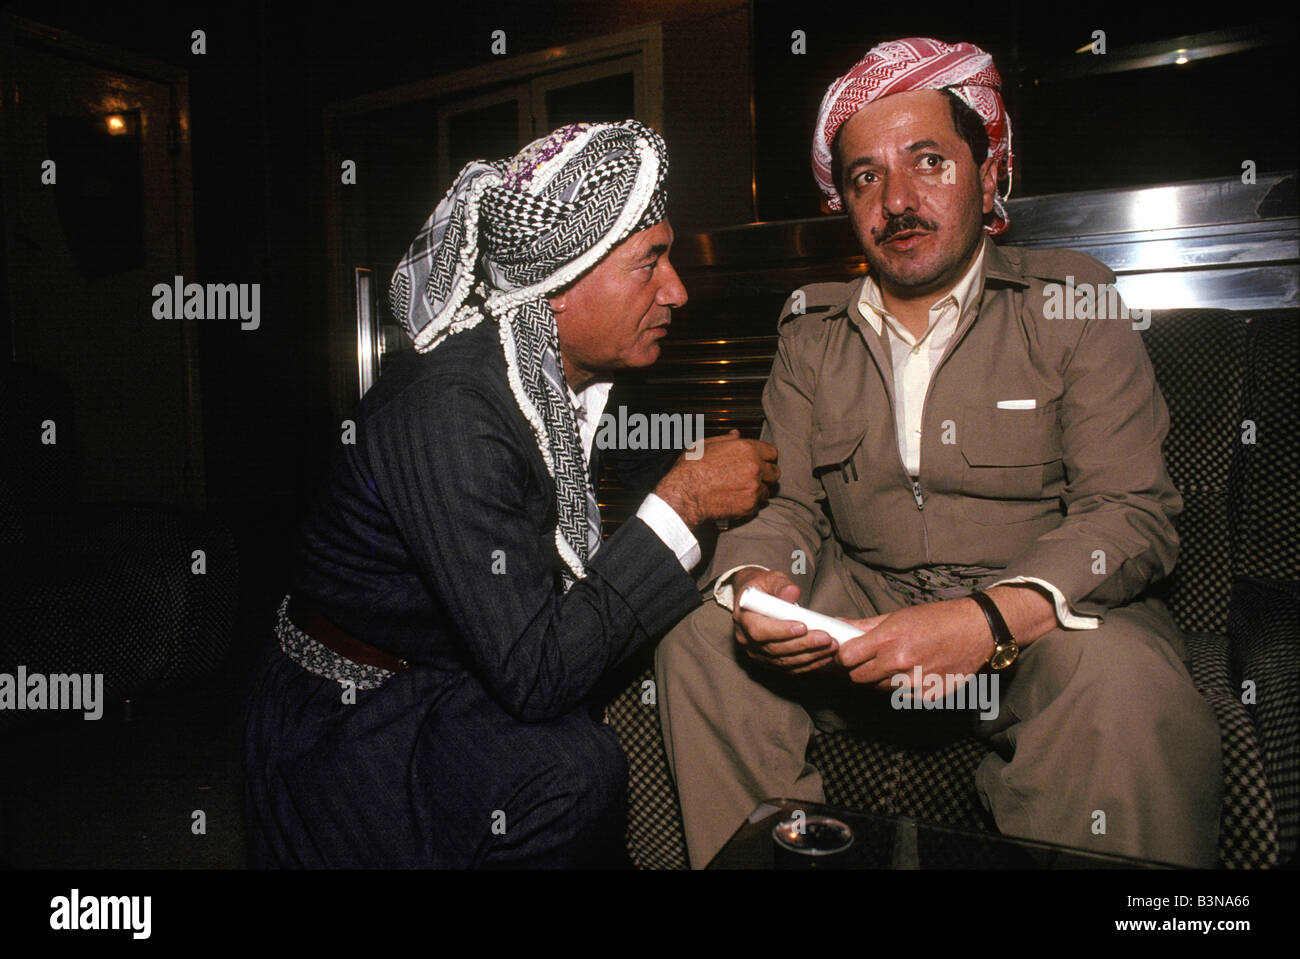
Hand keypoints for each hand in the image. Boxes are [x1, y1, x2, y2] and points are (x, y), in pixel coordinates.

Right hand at [653, 430, 777, 527]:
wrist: (684, 494)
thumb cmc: (691, 469)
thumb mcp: (704, 445)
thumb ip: (725, 439)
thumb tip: (736, 434)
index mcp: (746, 449)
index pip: (772, 453)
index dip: (766, 458)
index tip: (760, 462)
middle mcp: (755, 467)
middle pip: (775, 473)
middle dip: (766, 476)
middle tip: (753, 479)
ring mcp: (754, 487)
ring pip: (767, 491)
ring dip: (758, 491)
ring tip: (741, 491)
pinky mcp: (750, 505)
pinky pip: (757, 506)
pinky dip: (749, 505)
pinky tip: (735, 500)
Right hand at [728, 568, 842, 673]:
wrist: (756, 599)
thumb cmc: (763, 587)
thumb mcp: (769, 579)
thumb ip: (780, 585)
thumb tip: (792, 592)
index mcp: (743, 619)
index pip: (759, 631)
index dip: (781, 631)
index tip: (803, 626)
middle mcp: (747, 641)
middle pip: (775, 649)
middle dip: (803, 644)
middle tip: (826, 638)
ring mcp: (758, 654)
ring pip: (785, 661)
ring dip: (810, 656)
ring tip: (831, 646)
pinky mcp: (770, 662)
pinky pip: (791, 667)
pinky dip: (810, 664)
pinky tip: (826, 656)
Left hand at [833, 599, 993, 693]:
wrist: (976, 630)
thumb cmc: (937, 619)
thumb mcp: (898, 616)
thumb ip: (865, 625)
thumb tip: (838, 624)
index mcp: (888, 639)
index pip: (846, 658)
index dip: (844, 656)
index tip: (847, 654)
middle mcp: (899, 662)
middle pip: (858, 678)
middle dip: (859, 669)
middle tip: (869, 660)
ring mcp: (914, 682)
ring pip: (879, 689)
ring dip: (882, 679)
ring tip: (898, 662)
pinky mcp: (928, 696)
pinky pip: (902, 696)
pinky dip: (903, 688)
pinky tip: (915, 671)